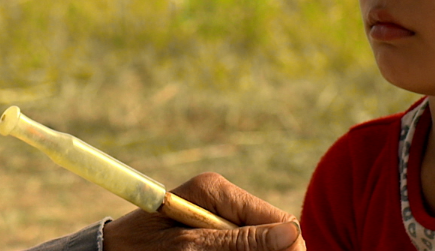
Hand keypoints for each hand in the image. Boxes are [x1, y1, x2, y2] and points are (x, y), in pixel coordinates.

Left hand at [103, 173, 302, 250]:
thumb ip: (239, 242)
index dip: (286, 247)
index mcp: (215, 189)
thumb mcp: (190, 248)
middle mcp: (222, 199)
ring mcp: (220, 216)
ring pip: (260, 246)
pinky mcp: (215, 231)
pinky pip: (243, 248)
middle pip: (273, 234)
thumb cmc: (142, 250)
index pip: (275, 218)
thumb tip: (292, 234)